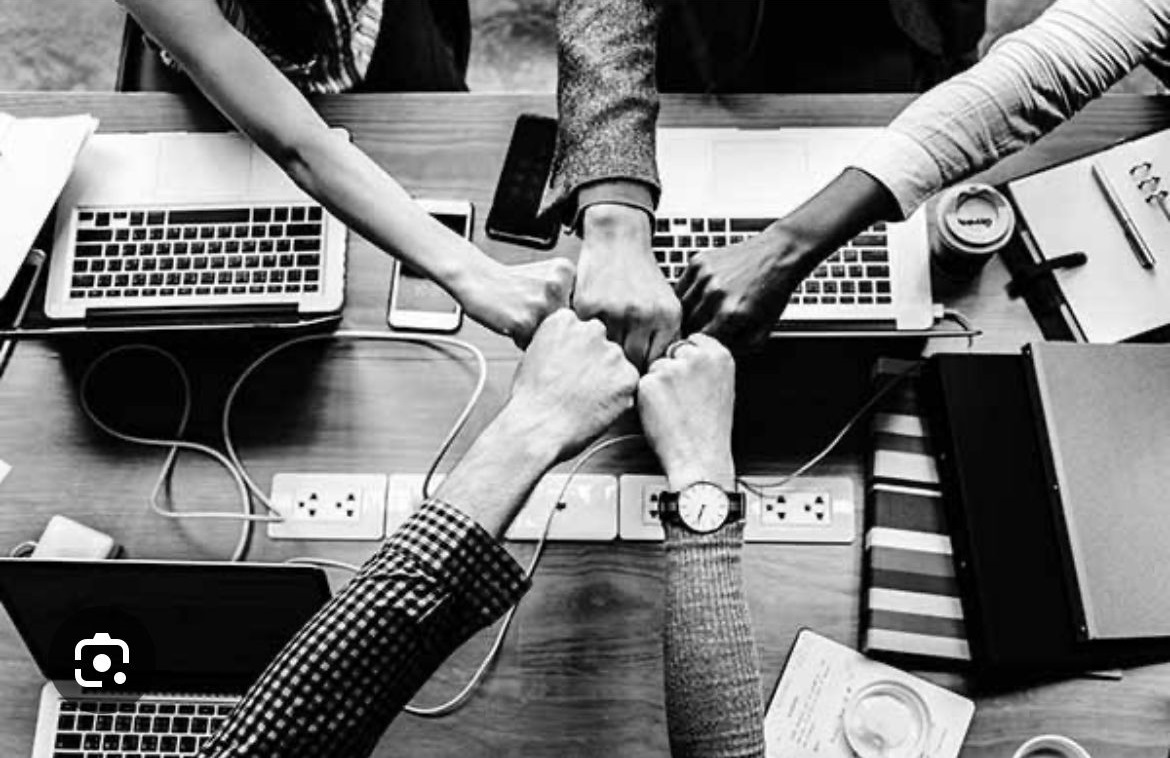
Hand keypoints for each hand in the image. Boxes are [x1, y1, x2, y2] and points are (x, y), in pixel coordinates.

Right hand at [458, 258, 575, 347]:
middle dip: (551, 326)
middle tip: (530, 311)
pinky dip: (521, 339)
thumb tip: (590, 329)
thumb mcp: (546, 277)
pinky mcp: (525, 321)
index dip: (564, 315)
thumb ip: (568, 295)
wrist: (476, 278)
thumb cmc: (510, 282)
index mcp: (566, 271)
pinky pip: (531, 344)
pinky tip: (512, 321)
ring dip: (536, 333)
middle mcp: (557, 286)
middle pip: (568, 325)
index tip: (547, 309)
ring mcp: (541, 304)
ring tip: (521, 316)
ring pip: (552, 337)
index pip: (581, 309)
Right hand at [505, 309, 639, 459]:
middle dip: (594, 363)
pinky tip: (595, 409)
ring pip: (617, 364)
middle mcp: (592, 330)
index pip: (581, 330)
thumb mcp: (533, 355)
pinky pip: (628, 385)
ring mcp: (612, 353)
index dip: (575, 353)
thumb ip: (558, 343)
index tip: (567, 369)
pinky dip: (618, 398)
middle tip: (578, 387)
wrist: (537, 427)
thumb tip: (572, 348)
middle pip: (602, 344)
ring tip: (584, 401)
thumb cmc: (530, 399)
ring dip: (608, 380)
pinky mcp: (628, 377)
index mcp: (565, 320)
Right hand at [573, 204, 680, 370]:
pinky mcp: (587, 306)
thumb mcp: (666, 304)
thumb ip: (665, 338)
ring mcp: (614, 311)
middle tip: (616, 372)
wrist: (618, 240)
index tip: (636, 376)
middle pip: (632, 363)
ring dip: (603, 357)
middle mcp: (642, 315)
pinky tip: (588, 336)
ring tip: (601, 357)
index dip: (644, 373)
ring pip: (607, 353)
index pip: (655, 363)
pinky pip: (586, 337)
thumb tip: (657, 376)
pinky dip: (586, 340)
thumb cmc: (643, 277)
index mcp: (666, 317)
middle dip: (624, 369)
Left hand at [637, 334, 735, 490]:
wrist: (700, 457)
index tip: (691, 378)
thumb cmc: (710, 429)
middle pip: (673, 351)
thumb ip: (707, 364)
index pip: (693, 340)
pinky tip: (663, 414)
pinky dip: (646, 398)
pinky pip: (642, 384)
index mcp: (720, 356)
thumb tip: (687, 350)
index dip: (688, 360)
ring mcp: (673, 369)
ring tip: (675, 409)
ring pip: (656, 368)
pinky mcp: (651, 383)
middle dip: (673, 370)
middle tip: (683, 399)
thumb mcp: (722, 387)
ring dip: (659, 384)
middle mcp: (697, 357)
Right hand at [676, 224, 810, 350]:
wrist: (779, 254)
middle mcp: (715, 294)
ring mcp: (704, 276)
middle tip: (704, 330)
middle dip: (694, 330)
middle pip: (688, 325)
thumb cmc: (774, 291)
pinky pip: (680, 287)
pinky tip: (700, 296)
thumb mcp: (764, 329)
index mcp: (730, 314)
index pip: (701, 341)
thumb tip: (715, 353)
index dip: (702, 345)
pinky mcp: (699, 262)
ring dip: (687, 314)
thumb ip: (739, 348)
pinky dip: (686, 295)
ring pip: (680, 307)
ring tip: (702, 314)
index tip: (705, 345)